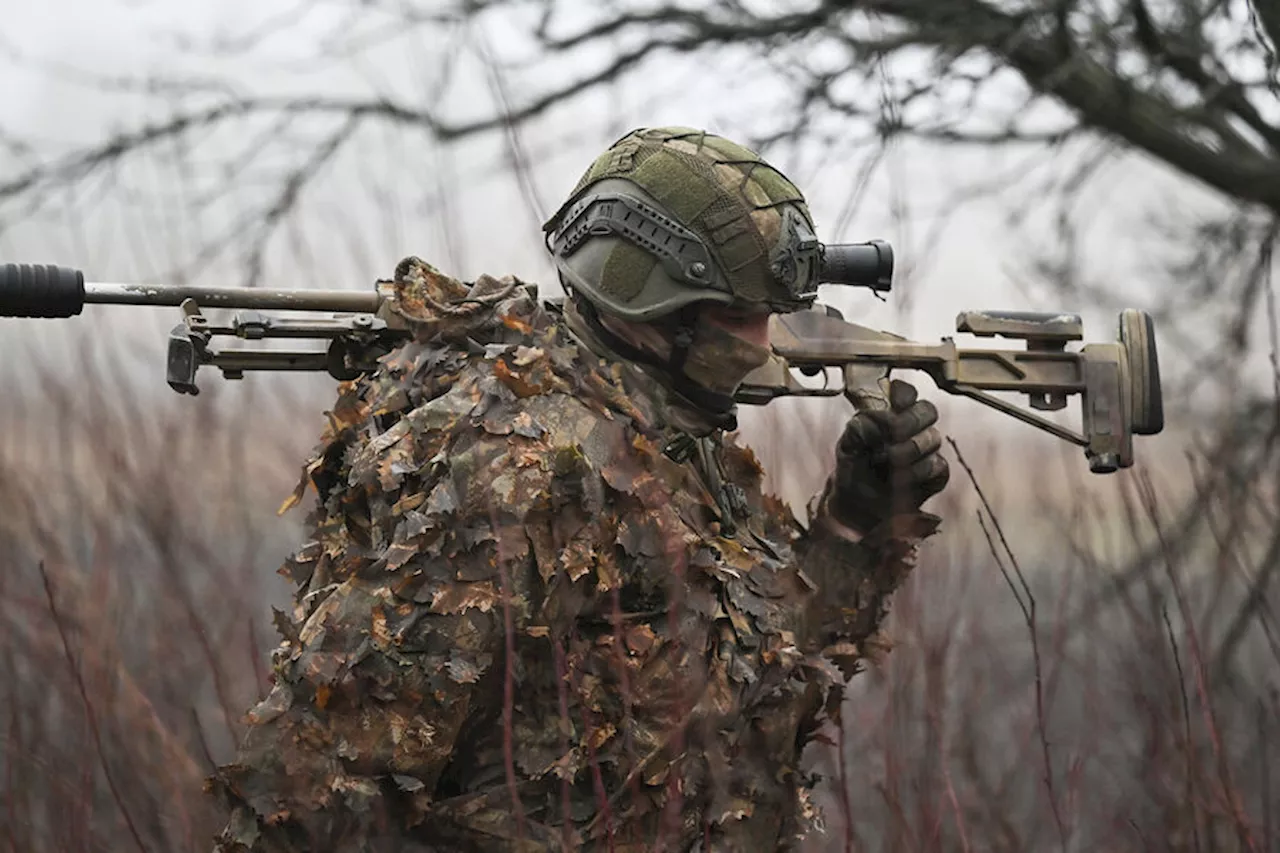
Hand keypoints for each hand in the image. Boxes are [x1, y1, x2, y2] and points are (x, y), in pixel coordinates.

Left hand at [818, 379, 948, 537]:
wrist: (857, 504)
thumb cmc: (853, 469)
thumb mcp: (846, 448)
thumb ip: (855, 432)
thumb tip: (864, 420)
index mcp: (890, 414)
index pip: (906, 393)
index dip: (904, 393)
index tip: (896, 402)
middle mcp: (913, 428)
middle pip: (928, 410)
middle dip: (910, 421)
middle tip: (893, 434)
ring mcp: (927, 450)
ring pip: (932, 439)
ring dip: (910, 450)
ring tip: (888, 461)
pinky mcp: (936, 474)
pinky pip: (938, 466)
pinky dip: (918, 472)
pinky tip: (901, 480)